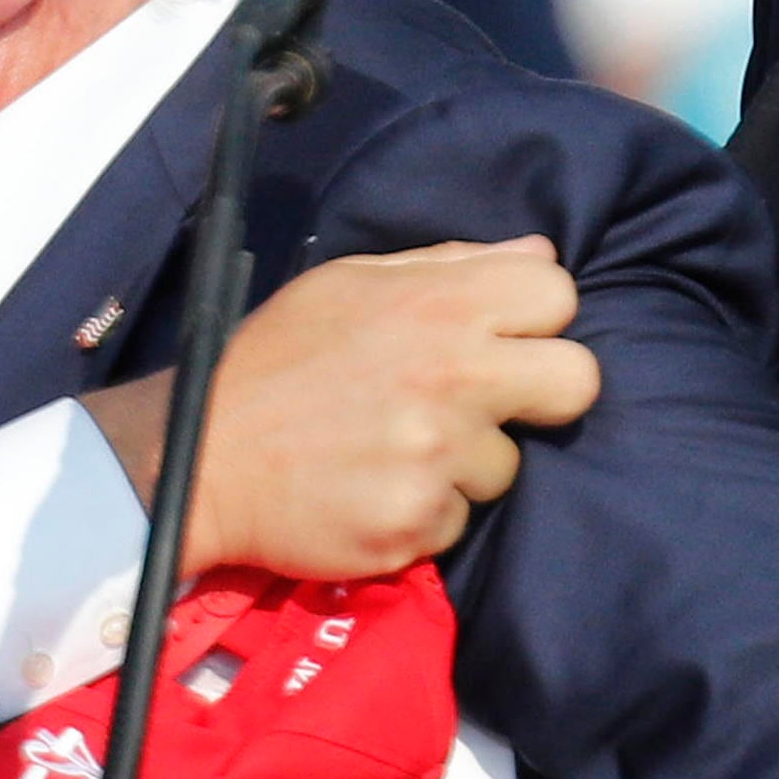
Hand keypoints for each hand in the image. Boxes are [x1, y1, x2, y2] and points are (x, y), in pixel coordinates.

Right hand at [103, 238, 602, 577]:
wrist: (200, 459)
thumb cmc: (276, 361)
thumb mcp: (350, 283)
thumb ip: (449, 266)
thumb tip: (539, 256)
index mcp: (438, 303)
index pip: (559, 297)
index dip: (535, 320)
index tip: (500, 340)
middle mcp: (452, 375)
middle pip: (578, 382)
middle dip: (544, 394)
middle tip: (487, 404)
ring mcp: (438, 455)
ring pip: (508, 464)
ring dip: (462, 464)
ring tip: (393, 451)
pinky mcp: (417, 522)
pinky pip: (456, 520)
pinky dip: (422, 512)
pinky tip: (371, 490)